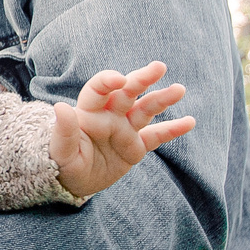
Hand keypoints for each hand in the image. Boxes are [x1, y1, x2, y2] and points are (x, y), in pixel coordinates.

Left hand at [50, 62, 193, 198]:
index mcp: (89, 111)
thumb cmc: (62, 162)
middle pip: (128, 91)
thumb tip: (60, 107)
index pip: (99, 88)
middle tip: (159, 67)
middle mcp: (110, 115)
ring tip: (179, 90)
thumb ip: (64, 130)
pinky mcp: (136, 146)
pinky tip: (190, 122)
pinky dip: (173, 129)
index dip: (108, 81)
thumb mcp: (60, 151)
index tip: (120, 80)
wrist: (73, 182)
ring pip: (146, 109)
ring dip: (162, 99)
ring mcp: (125, 129)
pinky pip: (157, 135)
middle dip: (142, 78)